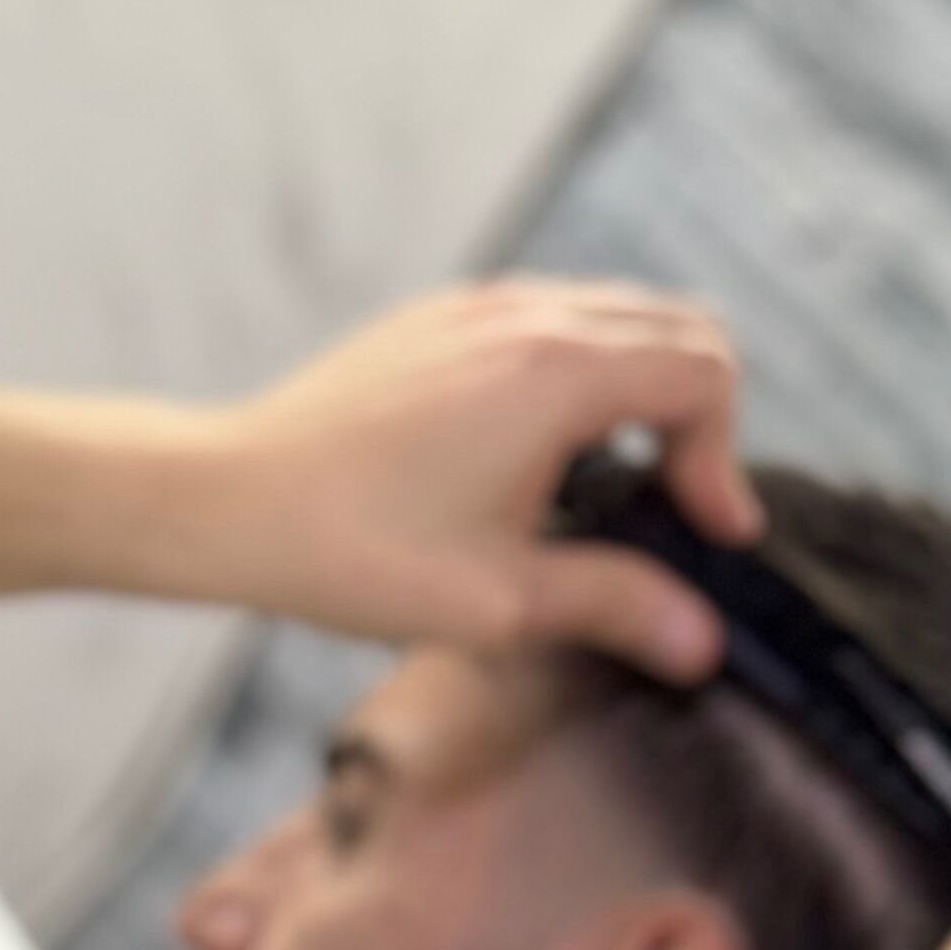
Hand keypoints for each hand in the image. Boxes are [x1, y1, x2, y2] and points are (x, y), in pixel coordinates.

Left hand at [156, 282, 762, 678]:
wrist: (225, 500)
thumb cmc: (352, 550)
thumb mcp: (499, 600)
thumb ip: (613, 606)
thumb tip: (699, 640)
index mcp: (556, 372)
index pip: (704, 372)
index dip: (724, 456)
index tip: (705, 531)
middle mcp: (522, 317)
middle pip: (675, 324)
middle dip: (700, 411)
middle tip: (678, 502)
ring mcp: (472, 309)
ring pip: (611, 313)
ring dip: (641, 386)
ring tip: (616, 480)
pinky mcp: (432, 321)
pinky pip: (544, 318)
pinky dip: (579, 368)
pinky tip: (541, 452)